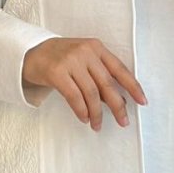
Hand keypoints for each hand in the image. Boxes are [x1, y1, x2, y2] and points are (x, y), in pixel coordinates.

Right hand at [22, 37, 146, 131]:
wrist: (31, 52)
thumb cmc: (61, 59)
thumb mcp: (83, 61)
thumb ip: (99, 77)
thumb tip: (120, 101)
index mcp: (96, 48)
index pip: (120, 69)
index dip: (133, 86)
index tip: (142, 101)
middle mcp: (86, 52)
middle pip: (107, 84)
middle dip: (117, 106)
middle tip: (123, 122)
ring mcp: (70, 61)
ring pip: (91, 93)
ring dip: (96, 113)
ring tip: (97, 125)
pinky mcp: (56, 72)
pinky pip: (74, 96)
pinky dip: (81, 110)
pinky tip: (84, 118)